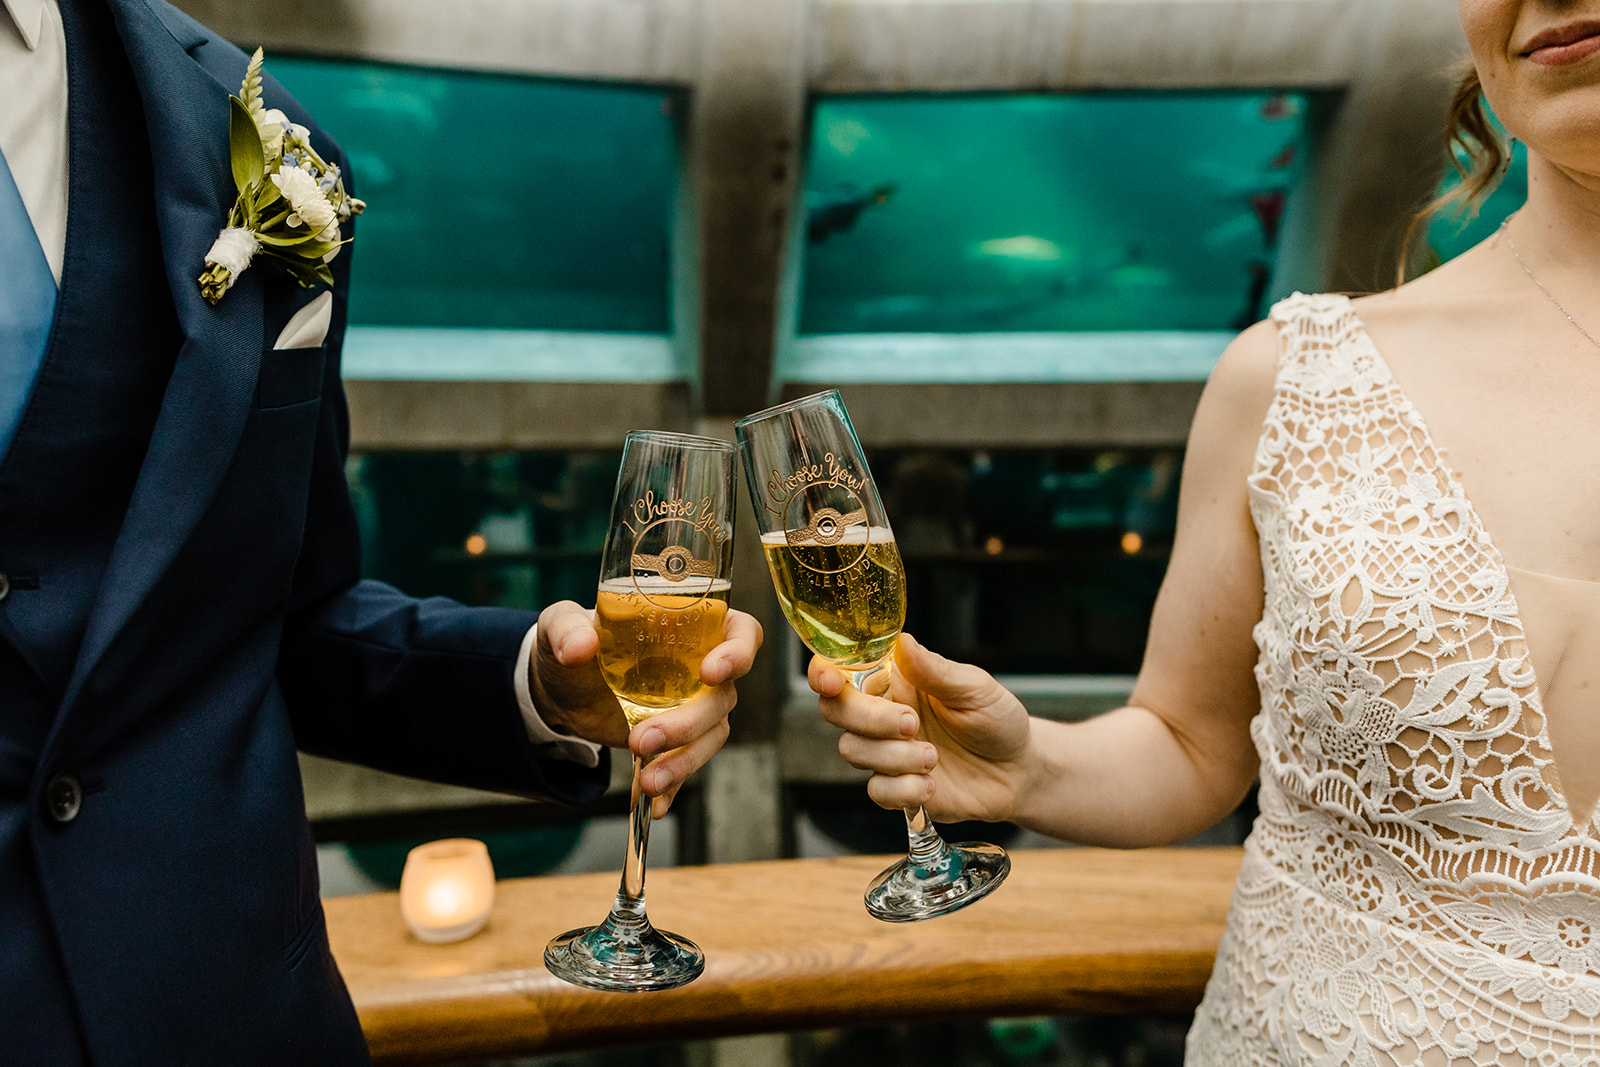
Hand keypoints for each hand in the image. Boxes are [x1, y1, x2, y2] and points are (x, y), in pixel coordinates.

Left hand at [531, 601, 762, 816]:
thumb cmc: (572, 641)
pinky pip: (686, 767)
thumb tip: (580, 646)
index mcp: (688, 627)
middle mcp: (700, 668)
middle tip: (643, 739)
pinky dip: (673, 788)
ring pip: (710, 736)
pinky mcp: (674, 741)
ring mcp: (691, 707)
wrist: (560, 689)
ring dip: (683, 761)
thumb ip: (568, 629)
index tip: (711, 673)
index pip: (740, 632)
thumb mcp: (561, 626)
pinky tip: (652, 804)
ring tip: (647, 782)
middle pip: (722, 697)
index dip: (738, 651)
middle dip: (689, 724)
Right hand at [810, 633, 1032, 822]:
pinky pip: (876, 791)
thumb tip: (902, 642)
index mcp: (896, 680)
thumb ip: (934, 669)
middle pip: (836, 710)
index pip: (842, 670)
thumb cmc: (997, 719)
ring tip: (934, 756)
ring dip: (894, 756)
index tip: (830, 680)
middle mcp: (882, 714)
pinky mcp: (896, 789)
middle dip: (868, 718)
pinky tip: (931, 784)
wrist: (1019, 770)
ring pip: (853, 750)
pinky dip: (903, 789)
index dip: (824, 672)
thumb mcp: (974, 687)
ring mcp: (887, 753)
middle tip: (911, 723)